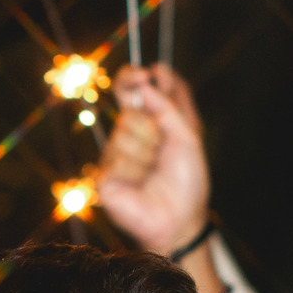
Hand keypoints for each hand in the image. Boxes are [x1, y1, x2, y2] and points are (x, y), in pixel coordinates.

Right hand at [96, 64, 209, 256]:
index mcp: (150, 122)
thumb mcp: (188, 137)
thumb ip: (169, 107)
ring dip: (146, 150)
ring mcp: (115, 154)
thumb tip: (148, 81)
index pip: (135, 91)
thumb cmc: (187, 181)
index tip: (145, 73)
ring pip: (124, 130)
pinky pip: (116, 156)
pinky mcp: (104, 175)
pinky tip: (139, 184)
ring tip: (154, 171)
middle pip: (128, 106)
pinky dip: (133, 168)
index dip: (133, 78)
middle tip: (157, 132)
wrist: (180, 219)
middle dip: (145, 116)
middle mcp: (130, 135)